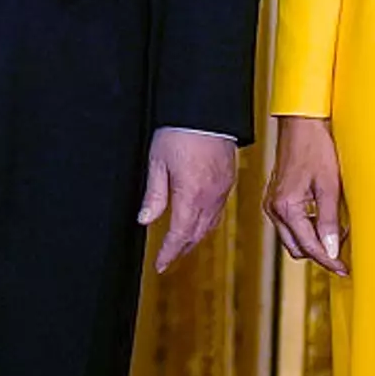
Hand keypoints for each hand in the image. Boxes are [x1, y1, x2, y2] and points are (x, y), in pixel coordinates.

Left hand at [138, 128, 238, 272]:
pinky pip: (219, 211)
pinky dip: (207, 222)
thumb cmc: (181, 130)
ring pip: (210, 225)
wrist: (207, 110)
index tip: (160, 264)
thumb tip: (146, 219)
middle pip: (196, 234)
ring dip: (195, 238)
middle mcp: (211, 197)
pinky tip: (199, 221)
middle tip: (168, 258)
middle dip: (181, 249)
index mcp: (191, 195)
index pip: (180, 235)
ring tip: (182, 245)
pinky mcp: (228, 181)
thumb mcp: (157, 162)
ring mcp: (222, 190)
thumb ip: (154, 195)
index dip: (169, 253)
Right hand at [263, 115, 348, 275]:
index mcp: (286, 207)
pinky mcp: (277, 199)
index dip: (328, 260)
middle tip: (344, 253)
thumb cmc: (316, 147)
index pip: (308, 246)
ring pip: (294, 238)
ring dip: (315, 241)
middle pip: (297, 248)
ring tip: (338, 233)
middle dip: (321, 253)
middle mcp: (275, 209)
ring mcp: (273, 204)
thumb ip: (330, 221)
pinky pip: (291, 225)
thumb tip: (333, 249)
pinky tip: (326, 220)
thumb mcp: (330, 186)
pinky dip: (308, 228)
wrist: (302, 124)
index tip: (343, 269)